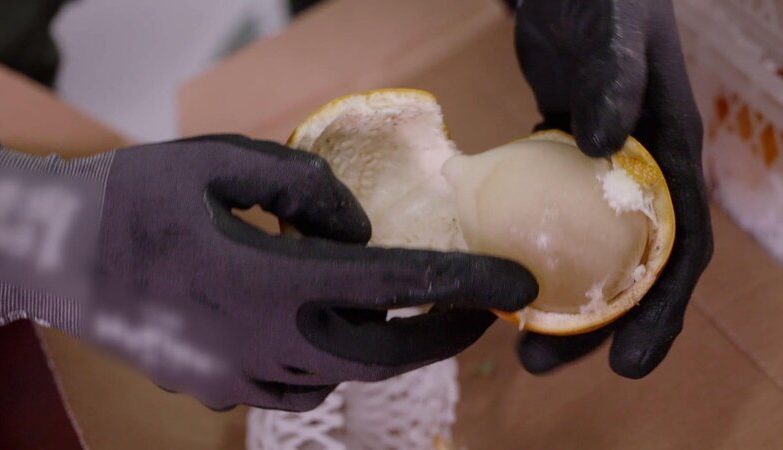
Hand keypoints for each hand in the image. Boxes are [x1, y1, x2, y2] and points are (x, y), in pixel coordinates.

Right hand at [0, 118, 536, 411]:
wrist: (54, 255)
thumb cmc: (133, 199)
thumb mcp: (220, 160)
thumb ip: (303, 186)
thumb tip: (357, 230)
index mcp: (269, 280)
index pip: (393, 284)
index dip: (463, 283)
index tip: (516, 285)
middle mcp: (263, 342)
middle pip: (382, 354)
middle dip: (441, 332)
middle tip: (478, 309)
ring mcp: (238, 376)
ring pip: (341, 375)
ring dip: (380, 346)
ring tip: (397, 311)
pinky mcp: (217, 389)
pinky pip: (296, 385)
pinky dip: (326, 361)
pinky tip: (320, 329)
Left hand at [512, 0, 712, 377]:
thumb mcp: (617, 33)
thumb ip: (617, 80)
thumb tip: (605, 144)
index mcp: (670, 158)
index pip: (681, 250)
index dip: (662, 313)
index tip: (630, 363)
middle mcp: (638, 175)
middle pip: (626, 269)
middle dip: (593, 327)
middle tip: (540, 366)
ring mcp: (594, 173)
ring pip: (582, 252)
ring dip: (554, 299)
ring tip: (512, 341)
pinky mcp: (554, 161)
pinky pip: (544, 220)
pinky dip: (526, 252)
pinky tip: (492, 275)